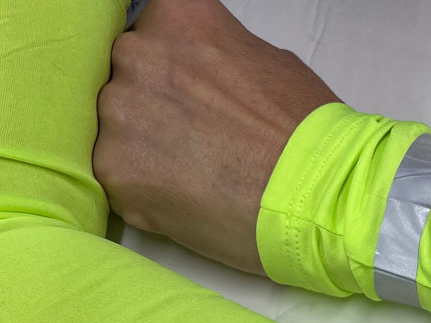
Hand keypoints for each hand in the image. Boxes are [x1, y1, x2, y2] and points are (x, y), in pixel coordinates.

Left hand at [93, 0, 339, 272]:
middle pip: (127, 74)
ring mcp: (119, 113)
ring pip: (116, 125)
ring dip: (144, 145)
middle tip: (199, 136)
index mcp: (177, 17)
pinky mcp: (113, 170)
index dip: (172, 61)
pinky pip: (116, 173)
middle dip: (155, 102)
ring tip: (195, 172)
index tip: (188, 85)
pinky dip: (143, 186)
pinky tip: (185, 196)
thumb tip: (201, 70)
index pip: (153, 28)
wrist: (317, 197)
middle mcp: (138, 54)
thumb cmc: (305, 132)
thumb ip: (213, 56)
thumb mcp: (265, 60)